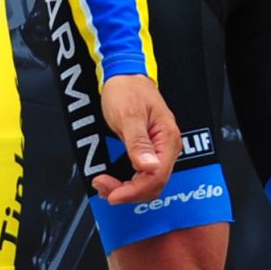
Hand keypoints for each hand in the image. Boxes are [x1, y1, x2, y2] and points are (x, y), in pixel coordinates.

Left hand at [93, 74, 181, 203]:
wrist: (124, 75)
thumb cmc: (127, 89)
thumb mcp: (128, 115)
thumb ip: (138, 143)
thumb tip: (150, 167)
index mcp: (167, 138)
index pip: (157, 176)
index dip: (134, 190)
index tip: (113, 194)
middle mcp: (167, 146)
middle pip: (153, 184)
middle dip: (128, 191)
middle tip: (103, 186)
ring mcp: (159, 149)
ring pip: (148, 182)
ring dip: (126, 189)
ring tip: (104, 184)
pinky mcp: (149, 151)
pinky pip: (142, 175)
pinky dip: (127, 183)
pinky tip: (112, 181)